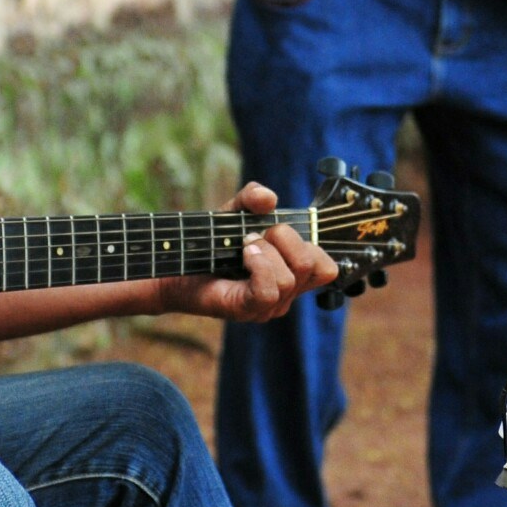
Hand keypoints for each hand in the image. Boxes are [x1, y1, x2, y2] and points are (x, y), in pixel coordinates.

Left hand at [151, 183, 337, 324]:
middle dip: (288, 239)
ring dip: (266, 251)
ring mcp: (268, 306)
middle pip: (316, 267)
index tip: (278, 231)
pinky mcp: (247, 309)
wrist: (178, 261)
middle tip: (257, 234)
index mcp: (292, 274)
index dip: (311, 244)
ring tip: (244, 245)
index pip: (328, 269)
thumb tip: (269, 200)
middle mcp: (286, 294)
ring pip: (290, 277)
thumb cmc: (211, 240)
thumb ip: (254, 196)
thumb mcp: (237, 210)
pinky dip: (259, 264)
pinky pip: (268, 290)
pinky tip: (244, 255)